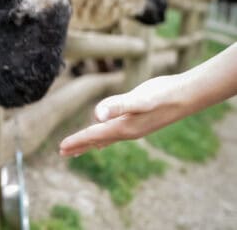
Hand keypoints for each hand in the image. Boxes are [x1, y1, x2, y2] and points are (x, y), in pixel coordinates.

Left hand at [59, 74, 188, 156]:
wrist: (185, 95)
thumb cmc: (162, 94)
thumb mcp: (140, 99)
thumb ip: (118, 105)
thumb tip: (96, 115)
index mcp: (124, 127)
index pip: (94, 135)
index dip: (77, 140)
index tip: (61, 148)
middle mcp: (127, 131)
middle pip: (97, 140)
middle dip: (80, 145)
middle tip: (63, 152)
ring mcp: (134, 128)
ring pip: (106, 138)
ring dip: (90, 142)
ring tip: (78, 148)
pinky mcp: (138, 122)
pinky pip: (116, 134)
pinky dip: (104, 138)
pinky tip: (104, 138)